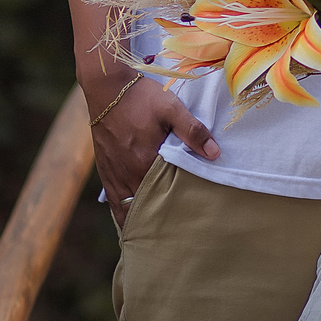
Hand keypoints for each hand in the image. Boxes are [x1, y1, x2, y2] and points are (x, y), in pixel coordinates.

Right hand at [83, 69, 218, 227]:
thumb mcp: (171, 108)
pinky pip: (113, 201)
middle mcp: (127, 175)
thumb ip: (192, 131)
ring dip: (140, 219)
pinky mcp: (105, 171)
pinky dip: (122, 213)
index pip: (165, 196)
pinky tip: (132, 219)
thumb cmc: (141, 97)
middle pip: (145, 207)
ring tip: (156, 232)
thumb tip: (215, 154)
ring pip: (127, 209)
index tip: (190, 216)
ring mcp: (114, 175)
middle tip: (176, 231)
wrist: (107, 88)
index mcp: (145, 162)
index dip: (177, 207)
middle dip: (159, 219)